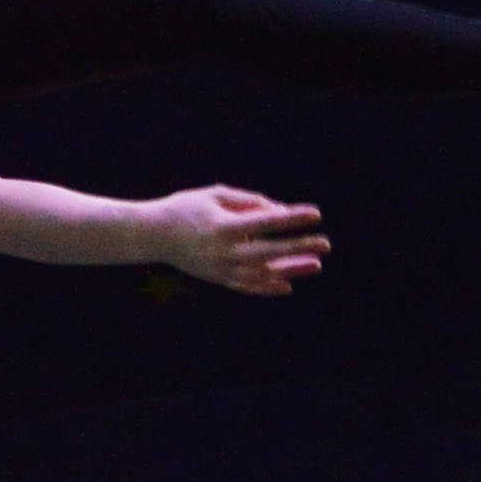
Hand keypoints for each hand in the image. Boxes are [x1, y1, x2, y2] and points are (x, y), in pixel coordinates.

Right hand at [150, 185, 329, 299]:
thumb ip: (248, 201)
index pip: (266, 222)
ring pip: (265, 274)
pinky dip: (269, 287)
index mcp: (224, 226)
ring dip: (292, 269)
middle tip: (325, 243)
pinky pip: (250, 286)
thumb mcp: (216, 195)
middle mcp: (226, 252)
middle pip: (271, 251)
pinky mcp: (219, 279)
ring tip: (316, 264)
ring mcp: (223, 269)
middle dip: (300, 247)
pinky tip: (288, 284)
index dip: (292, 218)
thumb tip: (279, 213)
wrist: (154, 235)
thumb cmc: (187, 208)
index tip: (315, 214)